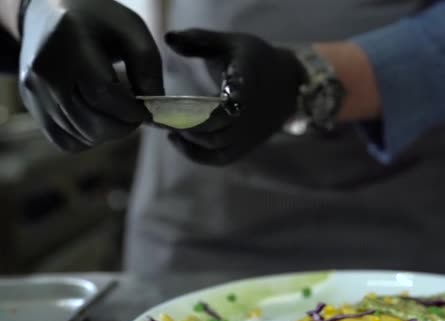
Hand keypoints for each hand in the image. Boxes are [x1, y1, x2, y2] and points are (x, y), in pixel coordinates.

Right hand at [19, 0, 163, 151]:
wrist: (51, 11)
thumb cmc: (100, 21)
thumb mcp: (132, 31)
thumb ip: (148, 68)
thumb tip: (154, 111)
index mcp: (70, 44)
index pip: (103, 94)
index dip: (131, 111)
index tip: (147, 111)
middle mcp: (45, 69)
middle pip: (90, 123)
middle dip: (123, 127)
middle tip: (135, 114)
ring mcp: (33, 89)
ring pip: (80, 137)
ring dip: (108, 132)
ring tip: (116, 109)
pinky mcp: (31, 104)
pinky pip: (65, 142)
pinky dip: (88, 138)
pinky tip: (97, 116)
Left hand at [165, 29, 305, 165]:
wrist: (287, 83)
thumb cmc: (253, 59)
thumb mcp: (230, 43)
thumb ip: (199, 39)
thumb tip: (168, 37)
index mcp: (250, 81)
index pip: (230, 98)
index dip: (203, 106)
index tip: (174, 105)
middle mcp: (253, 111)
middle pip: (217, 126)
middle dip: (184, 123)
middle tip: (157, 115)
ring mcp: (251, 132)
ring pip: (217, 144)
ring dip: (188, 138)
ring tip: (165, 126)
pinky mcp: (247, 145)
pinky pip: (221, 158)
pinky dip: (196, 154)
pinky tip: (177, 140)